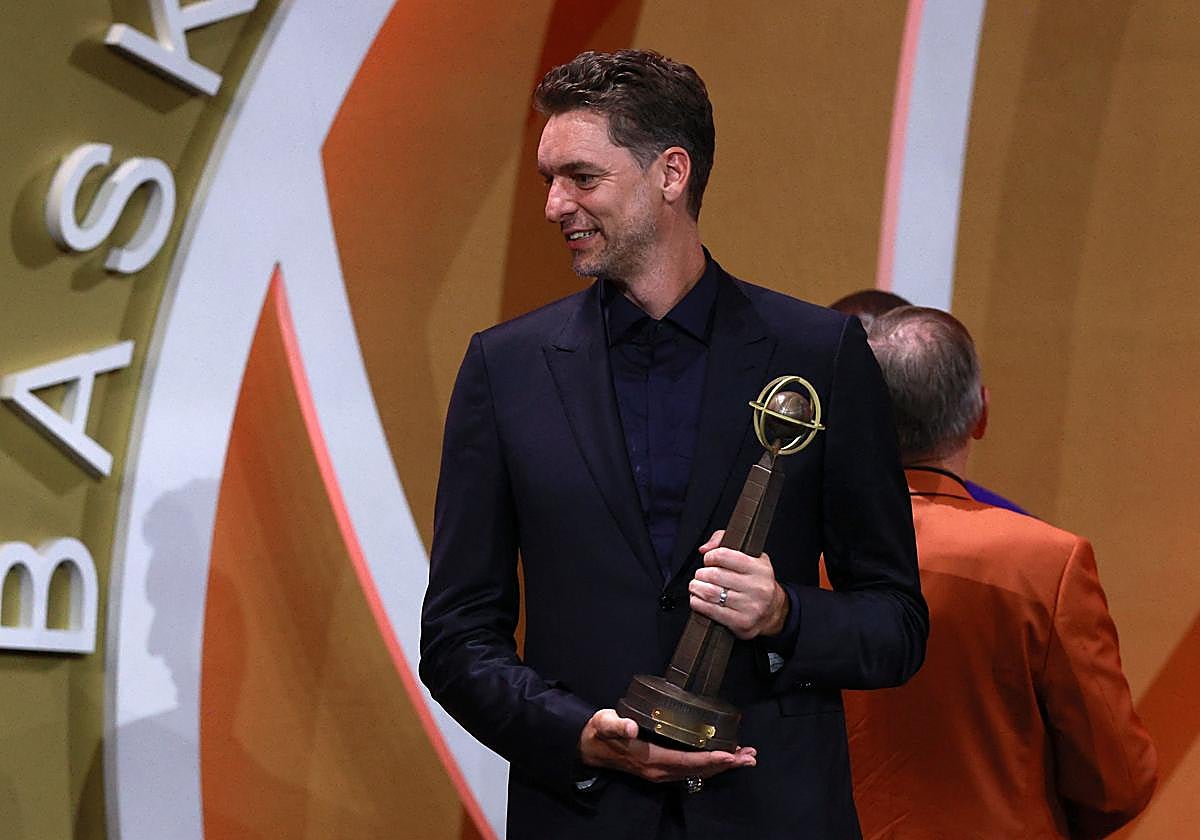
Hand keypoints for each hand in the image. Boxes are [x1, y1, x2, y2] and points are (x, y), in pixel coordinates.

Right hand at [578, 709, 755, 782]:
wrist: (590, 748)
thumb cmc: (600, 732)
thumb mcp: (604, 723)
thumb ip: (616, 724)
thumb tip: (630, 726)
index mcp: (650, 759)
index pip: (687, 760)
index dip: (710, 758)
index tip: (730, 755)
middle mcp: (660, 770)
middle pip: (699, 770)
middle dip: (726, 764)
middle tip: (750, 757)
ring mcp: (662, 772)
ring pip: (698, 772)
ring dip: (722, 766)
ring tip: (745, 758)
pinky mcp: (663, 769)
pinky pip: (692, 770)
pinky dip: (711, 765)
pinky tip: (723, 759)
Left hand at [689, 530, 788, 639]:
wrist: (772, 612)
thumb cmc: (755, 582)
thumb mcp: (749, 556)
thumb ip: (724, 542)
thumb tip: (704, 548)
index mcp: (760, 568)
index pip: (723, 555)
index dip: (710, 556)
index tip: (709, 560)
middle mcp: (757, 587)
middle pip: (714, 575)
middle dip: (700, 574)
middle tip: (700, 575)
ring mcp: (750, 607)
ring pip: (709, 593)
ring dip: (696, 588)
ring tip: (696, 586)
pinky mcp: (741, 623)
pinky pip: (710, 610)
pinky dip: (697, 603)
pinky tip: (698, 599)